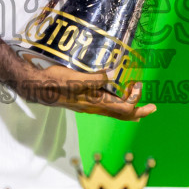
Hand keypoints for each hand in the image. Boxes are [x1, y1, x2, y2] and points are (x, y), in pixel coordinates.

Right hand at [14, 62, 155, 121]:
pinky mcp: (82, 101)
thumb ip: (95, 78)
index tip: (139, 87)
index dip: (137, 102)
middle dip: (138, 111)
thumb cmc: (54, 83)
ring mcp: (87, 105)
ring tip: (136, 101)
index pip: (124, 109)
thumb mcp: (75, 78)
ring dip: (127, 107)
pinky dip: (115, 101)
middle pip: (121, 115)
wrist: (36, 87)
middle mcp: (93, 107)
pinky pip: (104, 106)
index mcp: (95, 103)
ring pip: (113, 111)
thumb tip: (113, 74)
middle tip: (152, 107)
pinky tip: (114, 93)